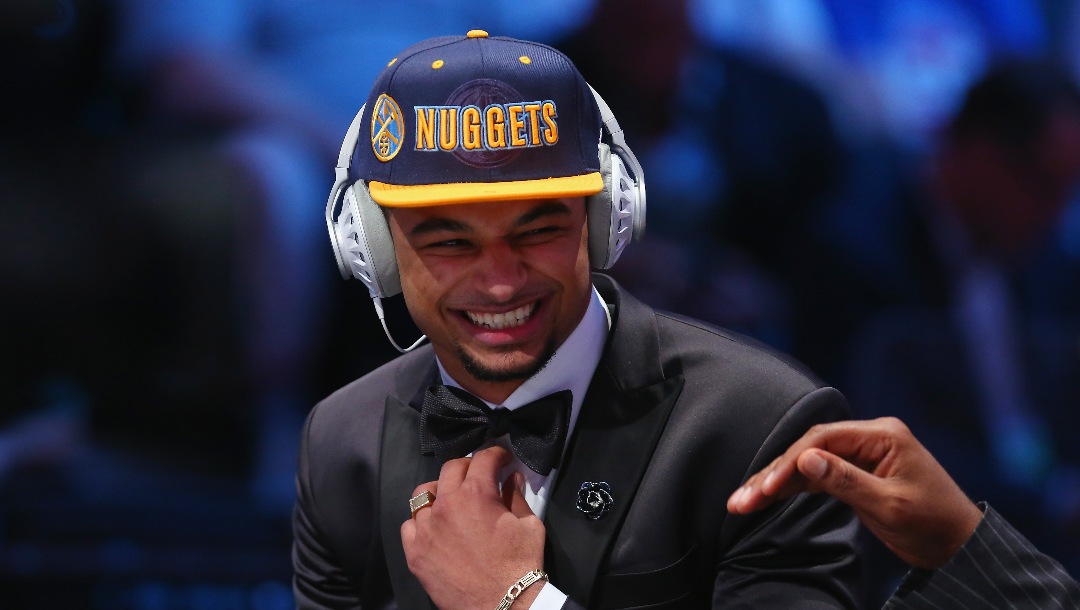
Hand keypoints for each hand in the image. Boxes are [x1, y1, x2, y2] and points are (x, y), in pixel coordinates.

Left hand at [401, 446, 546, 609]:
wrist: (504, 606)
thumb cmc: (520, 565)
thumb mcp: (529, 525)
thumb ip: (516, 496)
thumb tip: (511, 478)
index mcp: (475, 495)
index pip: (482, 459)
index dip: (496, 453)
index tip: (502, 458)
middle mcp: (445, 506)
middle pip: (450, 469)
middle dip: (469, 466)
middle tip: (481, 475)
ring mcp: (426, 530)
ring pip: (422, 494)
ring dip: (440, 490)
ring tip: (452, 498)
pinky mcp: (415, 553)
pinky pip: (409, 525)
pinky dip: (421, 521)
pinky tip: (435, 526)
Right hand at [727, 417, 983, 568]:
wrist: (959, 544)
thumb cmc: (934, 524)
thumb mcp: (890, 505)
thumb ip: (846, 481)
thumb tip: (805, 460)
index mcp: (883, 435)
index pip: (823, 439)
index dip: (790, 461)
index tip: (767, 487)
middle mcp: (870, 438)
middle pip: (809, 448)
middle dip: (773, 474)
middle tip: (742, 499)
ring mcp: (862, 455)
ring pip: (807, 463)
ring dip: (776, 483)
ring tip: (742, 502)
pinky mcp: (856, 473)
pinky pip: (817, 476)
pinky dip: (792, 488)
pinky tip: (767, 497)